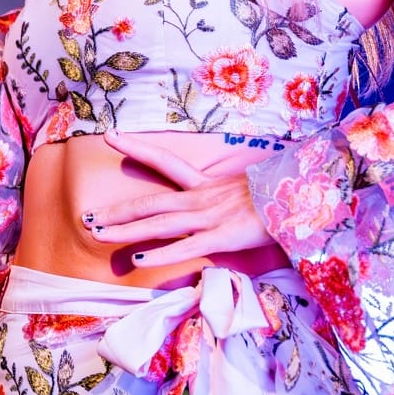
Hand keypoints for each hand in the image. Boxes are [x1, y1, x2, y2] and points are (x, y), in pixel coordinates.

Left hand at [80, 132, 278, 265]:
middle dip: (115, 211)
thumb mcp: (247, 190)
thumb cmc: (279, 195)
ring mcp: (209, 217)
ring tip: (96, 234)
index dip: (137, 147)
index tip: (110, 135)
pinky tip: (137, 260)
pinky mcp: (223, 236)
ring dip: (124, 230)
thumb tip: (220, 200)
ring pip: (158, 224)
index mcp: (206, 185)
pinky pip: (185, 247)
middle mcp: (201, 198)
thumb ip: (227, 196)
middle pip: (149, 202)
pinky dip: (160, 254)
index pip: (166, 160)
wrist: (308, 196)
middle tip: (85, 217)